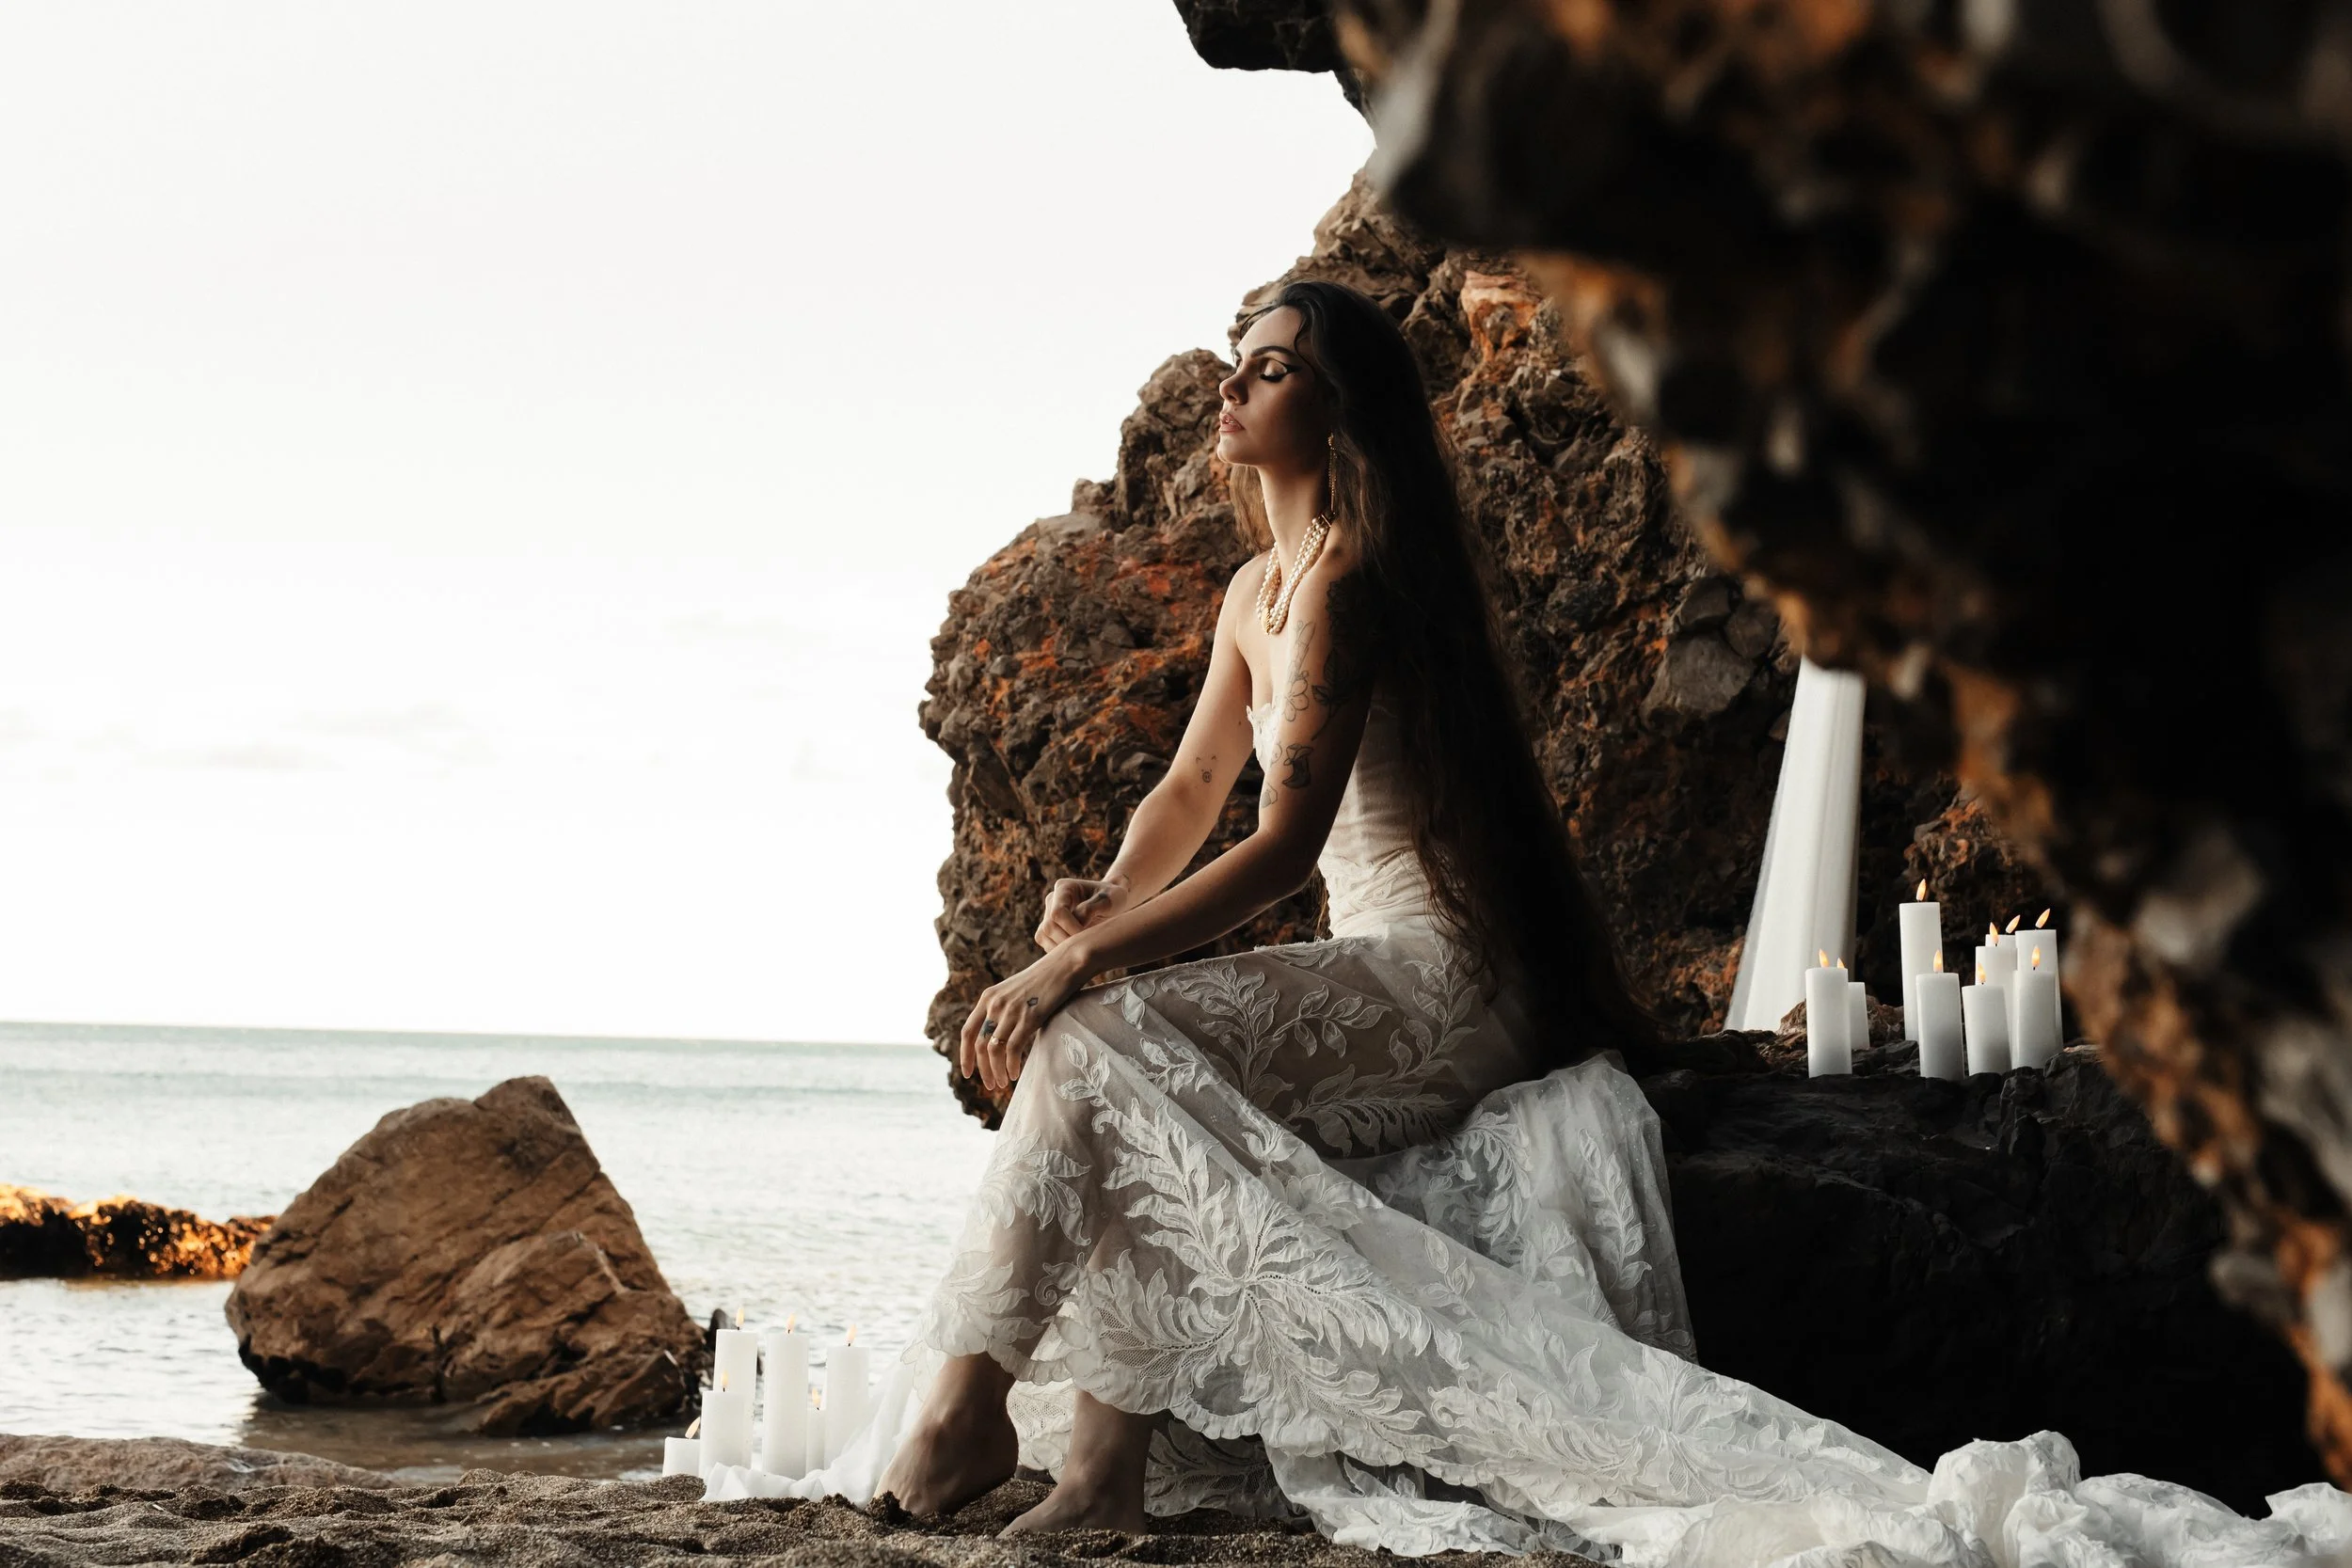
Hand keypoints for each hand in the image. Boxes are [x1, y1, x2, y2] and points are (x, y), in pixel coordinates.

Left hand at [959, 945, 1095, 1095]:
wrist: (1065, 964)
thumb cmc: (1044, 980)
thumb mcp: (1015, 992)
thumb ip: (1003, 1010)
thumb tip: (998, 1037)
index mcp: (988, 997)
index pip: (967, 1032)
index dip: (965, 1056)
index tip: (967, 1073)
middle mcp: (995, 1004)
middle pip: (978, 1045)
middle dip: (982, 1070)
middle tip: (991, 1087)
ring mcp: (1011, 1010)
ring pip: (993, 1050)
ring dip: (996, 1072)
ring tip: (1002, 1084)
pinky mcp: (1028, 1017)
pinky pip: (1012, 1049)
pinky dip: (1011, 1066)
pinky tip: (1015, 1074)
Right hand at [1035, 874, 1130, 950]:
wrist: (1112, 904)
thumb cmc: (1113, 898)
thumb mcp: (1109, 900)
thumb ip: (1091, 908)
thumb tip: (1077, 920)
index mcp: (1064, 888)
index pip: (1058, 912)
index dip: (1072, 928)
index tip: (1090, 936)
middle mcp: (1051, 900)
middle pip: (1049, 926)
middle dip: (1068, 940)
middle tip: (1089, 946)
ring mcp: (1047, 915)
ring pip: (1044, 936)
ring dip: (1064, 947)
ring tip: (1085, 947)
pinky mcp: (1048, 930)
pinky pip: (1047, 945)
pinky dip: (1061, 952)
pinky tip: (1078, 950)